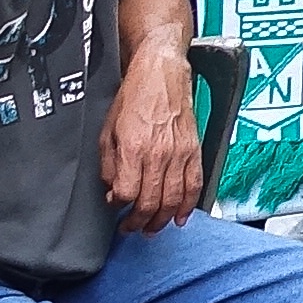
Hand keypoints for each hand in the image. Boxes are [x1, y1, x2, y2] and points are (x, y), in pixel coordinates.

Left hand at [101, 44, 202, 233]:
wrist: (162, 74)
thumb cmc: (134, 97)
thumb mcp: (107, 130)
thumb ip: (109, 164)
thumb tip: (113, 189)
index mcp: (134, 149)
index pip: (126, 193)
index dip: (118, 206)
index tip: (114, 207)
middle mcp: (158, 154)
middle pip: (150, 202)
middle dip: (138, 222)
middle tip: (131, 228)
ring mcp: (180, 153)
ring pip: (173, 199)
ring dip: (162, 219)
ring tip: (152, 228)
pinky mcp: (194, 150)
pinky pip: (195, 184)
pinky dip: (189, 205)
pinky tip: (180, 216)